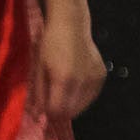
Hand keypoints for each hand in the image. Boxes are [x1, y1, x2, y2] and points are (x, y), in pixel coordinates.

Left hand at [35, 5, 107, 121]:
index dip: (49, 113)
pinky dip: (82, 97)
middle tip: (53, 102)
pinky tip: (75, 86)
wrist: (71, 25)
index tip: (44, 108)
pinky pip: (91, 96)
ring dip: (72, 105)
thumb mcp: (39, 68)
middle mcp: (82, 82)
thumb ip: (40, 93)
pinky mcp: (101, 75)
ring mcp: (94, 79)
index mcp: (64, 79)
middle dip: (60, 112)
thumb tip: (38, 115)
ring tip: (63, 92)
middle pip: (71, 111)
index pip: (58, 110)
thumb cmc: (50, 44)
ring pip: (83, 106)